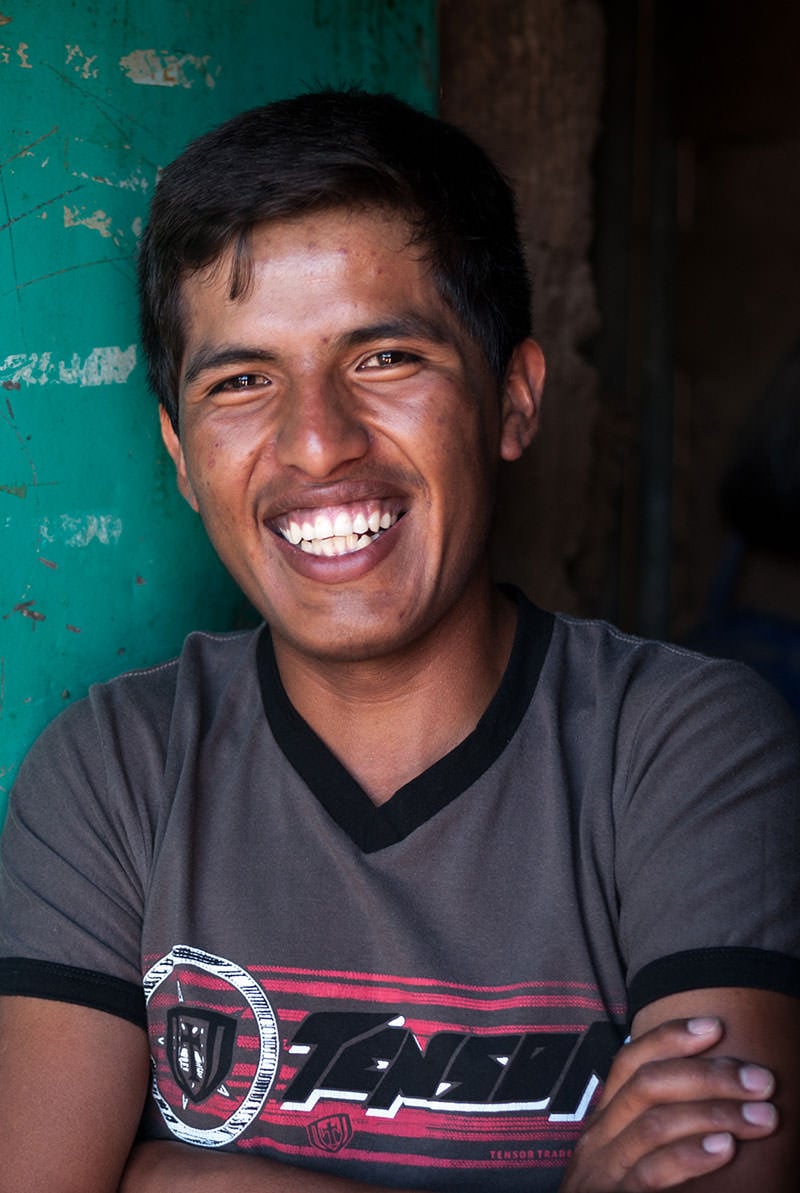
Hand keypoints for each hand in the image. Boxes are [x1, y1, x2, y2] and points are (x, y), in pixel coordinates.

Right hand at [559, 1016, 777, 1190]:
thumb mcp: (628, 1153)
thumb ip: (657, 1125)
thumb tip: (716, 1094)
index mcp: (604, 1118)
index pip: (630, 1059)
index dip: (670, 1037)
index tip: (715, 1025)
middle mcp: (599, 1136)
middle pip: (648, 1085)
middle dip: (709, 1075)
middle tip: (761, 1080)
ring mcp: (603, 1169)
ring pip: (654, 1123)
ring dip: (714, 1114)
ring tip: (762, 1117)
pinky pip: (652, 1172)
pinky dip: (691, 1156)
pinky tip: (725, 1149)